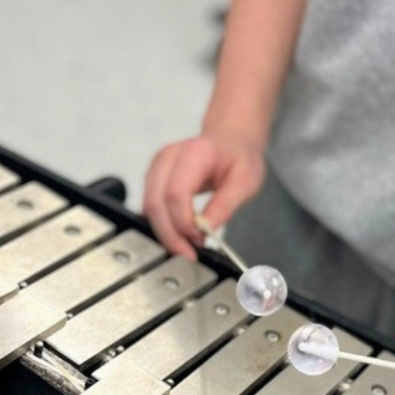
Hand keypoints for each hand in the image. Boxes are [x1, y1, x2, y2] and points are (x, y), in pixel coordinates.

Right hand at [143, 129, 266, 256]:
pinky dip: (162, 222)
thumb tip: (206, 231)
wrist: (231, 141)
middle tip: (188, 253)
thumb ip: (225, 206)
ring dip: (165, 231)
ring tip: (187, 245)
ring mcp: (158, 164)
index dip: (183, 222)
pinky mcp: (154, 175)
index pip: (176, 193)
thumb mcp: (245, 183)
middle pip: (156, 202)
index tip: (199, 241)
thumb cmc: (240, 158)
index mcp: (195, 153)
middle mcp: (170, 156)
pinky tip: (179, 233)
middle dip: (170, 234)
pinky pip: (150, 204)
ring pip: (149, 205)